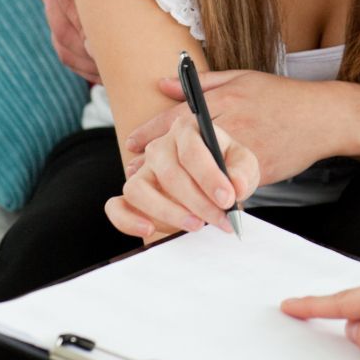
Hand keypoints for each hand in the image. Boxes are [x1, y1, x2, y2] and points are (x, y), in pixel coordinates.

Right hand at [104, 111, 259, 239]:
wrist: (214, 183)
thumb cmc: (228, 169)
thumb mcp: (244, 164)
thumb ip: (243, 172)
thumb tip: (235, 186)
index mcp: (187, 129)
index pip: (192, 150)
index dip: (210, 177)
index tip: (227, 199)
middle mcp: (159, 146)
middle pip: (169, 173)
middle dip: (198, 201)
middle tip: (220, 219)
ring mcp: (142, 170)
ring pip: (138, 189)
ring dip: (167, 212)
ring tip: (195, 225)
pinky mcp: (132, 194)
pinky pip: (116, 206)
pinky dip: (127, 220)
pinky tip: (149, 230)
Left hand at [125, 70, 359, 186]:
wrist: (323, 117)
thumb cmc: (281, 97)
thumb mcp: (241, 78)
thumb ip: (201, 83)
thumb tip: (162, 84)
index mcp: (225, 96)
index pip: (178, 115)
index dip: (151, 131)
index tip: (132, 144)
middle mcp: (232, 119)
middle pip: (183, 142)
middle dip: (156, 159)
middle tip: (137, 172)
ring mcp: (245, 145)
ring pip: (202, 167)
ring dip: (177, 181)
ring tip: (157, 190)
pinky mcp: (259, 167)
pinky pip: (227, 183)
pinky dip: (209, 192)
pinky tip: (193, 200)